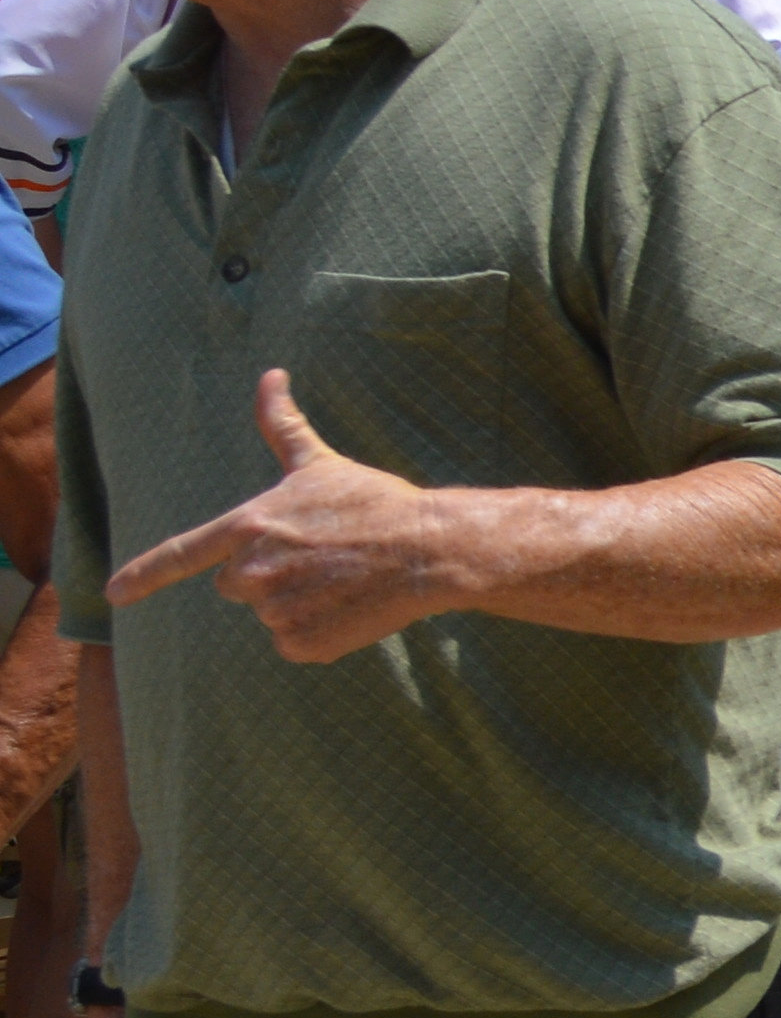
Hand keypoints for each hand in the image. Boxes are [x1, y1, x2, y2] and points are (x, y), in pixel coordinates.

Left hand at [110, 372, 489, 660]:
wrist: (428, 548)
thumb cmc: (374, 502)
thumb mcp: (319, 464)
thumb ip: (282, 425)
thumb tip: (270, 374)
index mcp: (249, 527)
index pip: (181, 554)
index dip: (143, 575)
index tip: (114, 594)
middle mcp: (251, 572)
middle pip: (236, 583)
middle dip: (267, 574)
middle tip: (318, 556)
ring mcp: (274, 611)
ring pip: (268, 613)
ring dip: (296, 601)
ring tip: (341, 579)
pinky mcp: (300, 643)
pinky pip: (293, 641)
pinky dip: (317, 630)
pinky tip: (348, 606)